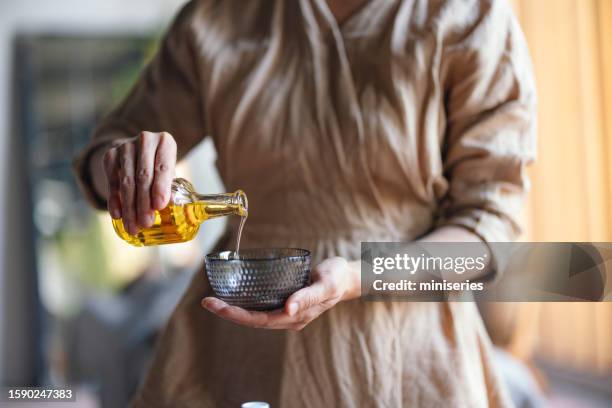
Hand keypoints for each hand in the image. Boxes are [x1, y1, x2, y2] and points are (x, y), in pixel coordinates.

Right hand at [102, 131, 176, 234]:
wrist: (137, 153)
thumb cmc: (159, 168)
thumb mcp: (169, 174)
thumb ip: (171, 188)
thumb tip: (171, 211)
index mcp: (165, 142)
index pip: (163, 167)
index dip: (161, 188)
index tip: (159, 207)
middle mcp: (145, 140)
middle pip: (143, 176)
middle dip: (144, 202)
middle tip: (146, 223)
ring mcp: (125, 146)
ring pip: (127, 181)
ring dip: (129, 207)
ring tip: (133, 226)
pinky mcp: (110, 155)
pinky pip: (112, 182)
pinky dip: (115, 200)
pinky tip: (117, 215)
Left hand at [201, 257, 359, 330]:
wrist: (348, 276)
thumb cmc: (337, 277)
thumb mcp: (326, 284)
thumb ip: (308, 297)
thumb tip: (288, 308)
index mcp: (297, 316)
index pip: (260, 320)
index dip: (237, 315)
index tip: (216, 305)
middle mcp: (290, 317)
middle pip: (254, 320)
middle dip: (229, 312)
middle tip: (206, 301)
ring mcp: (288, 311)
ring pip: (256, 315)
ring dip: (235, 309)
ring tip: (214, 300)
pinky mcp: (287, 302)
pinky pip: (262, 306)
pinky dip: (246, 302)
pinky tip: (235, 295)